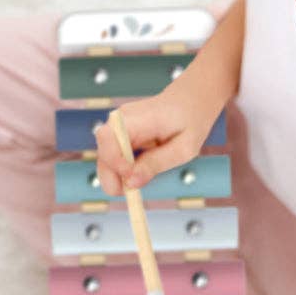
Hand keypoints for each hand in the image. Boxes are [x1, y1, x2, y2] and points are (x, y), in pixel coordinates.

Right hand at [92, 79, 217, 195]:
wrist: (192, 100)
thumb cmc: (192, 121)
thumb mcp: (184, 148)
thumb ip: (157, 163)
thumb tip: (131, 183)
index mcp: (137, 117)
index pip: (107, 139)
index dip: (114, 163)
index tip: (131, 180)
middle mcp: (121, 120)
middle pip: (103, 152)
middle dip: (112, 177)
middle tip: (132, 194)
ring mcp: (118, 126)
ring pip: (106, 157)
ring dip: (119, 175)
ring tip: (143, 179)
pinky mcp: (121, 133)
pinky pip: (115, 156)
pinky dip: (125, 169)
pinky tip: (142, 171)